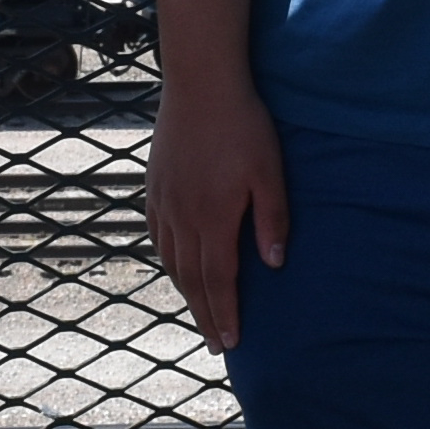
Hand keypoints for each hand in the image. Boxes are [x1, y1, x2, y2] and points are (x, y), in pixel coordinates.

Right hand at [147, 69, 292, 348]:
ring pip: (172, 261)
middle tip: (215, 344)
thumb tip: (274, 265)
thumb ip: (272, 220)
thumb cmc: (243, 125)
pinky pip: (158, 236)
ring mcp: (165, 203)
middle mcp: (183, 218)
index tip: (230, 343)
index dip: (224, 314)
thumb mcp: (269, 172)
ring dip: (186, 292)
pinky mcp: (155, 187)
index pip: (218, 281)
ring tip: (199, 313)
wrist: (200, 84)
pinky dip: (168, 261)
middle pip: (192, 280)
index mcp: (213, 219)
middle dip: (205, 315)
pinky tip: (175, 267)